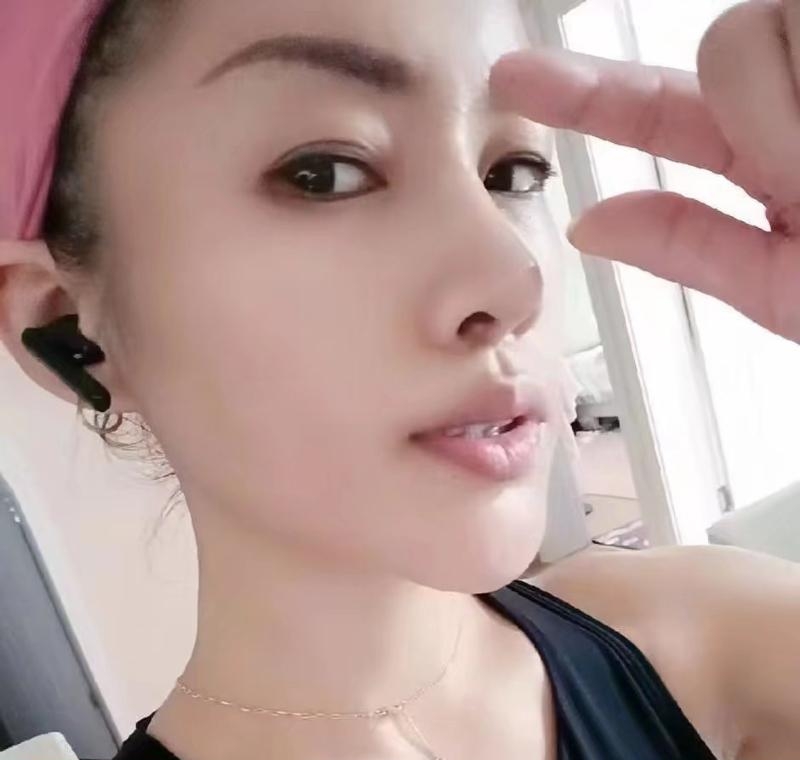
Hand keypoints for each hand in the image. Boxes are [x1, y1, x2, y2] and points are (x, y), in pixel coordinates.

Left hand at [491, 0, 799, 342]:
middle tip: (799, 176)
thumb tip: (594, 224)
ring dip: (785, 110)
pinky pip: (784, 18)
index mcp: (769, 158)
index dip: (591, 98)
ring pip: (744, 36)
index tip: (513, 80)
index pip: (666, 115)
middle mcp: (794, 96)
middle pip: (720, 51)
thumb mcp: (790, 286)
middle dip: (749, 110)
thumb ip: (697, 250)